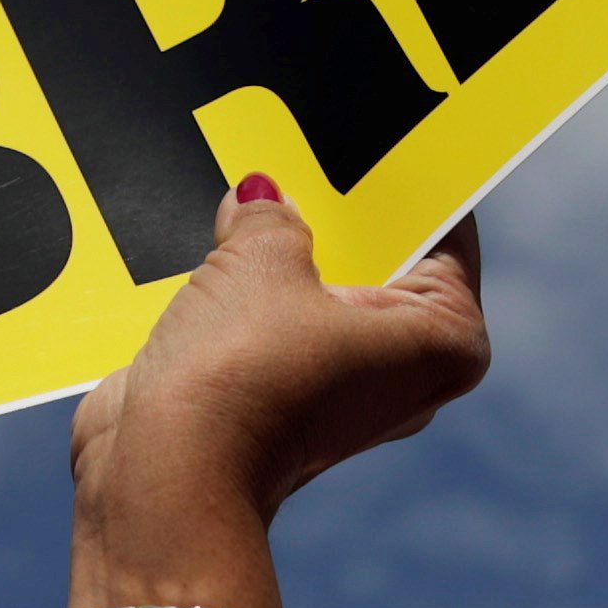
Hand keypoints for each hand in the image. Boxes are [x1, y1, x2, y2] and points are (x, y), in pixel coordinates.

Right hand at [66, 182, 487, 604]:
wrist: (160, 479)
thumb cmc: (238, 380)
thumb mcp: (261, 259)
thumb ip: (271, 215)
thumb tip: (262, 198)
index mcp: (446, 337)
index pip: (444, 227)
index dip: (402, 176)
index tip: (374, 128)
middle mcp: (408, 372)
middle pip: (382, 259)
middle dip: (338, 212)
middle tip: (306, 150)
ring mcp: (346, 390)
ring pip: (323, 292)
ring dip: (286, 253)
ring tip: (255, 193)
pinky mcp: (286, 401)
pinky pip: (279, 324)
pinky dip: (252, 292)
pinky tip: (220, 243)